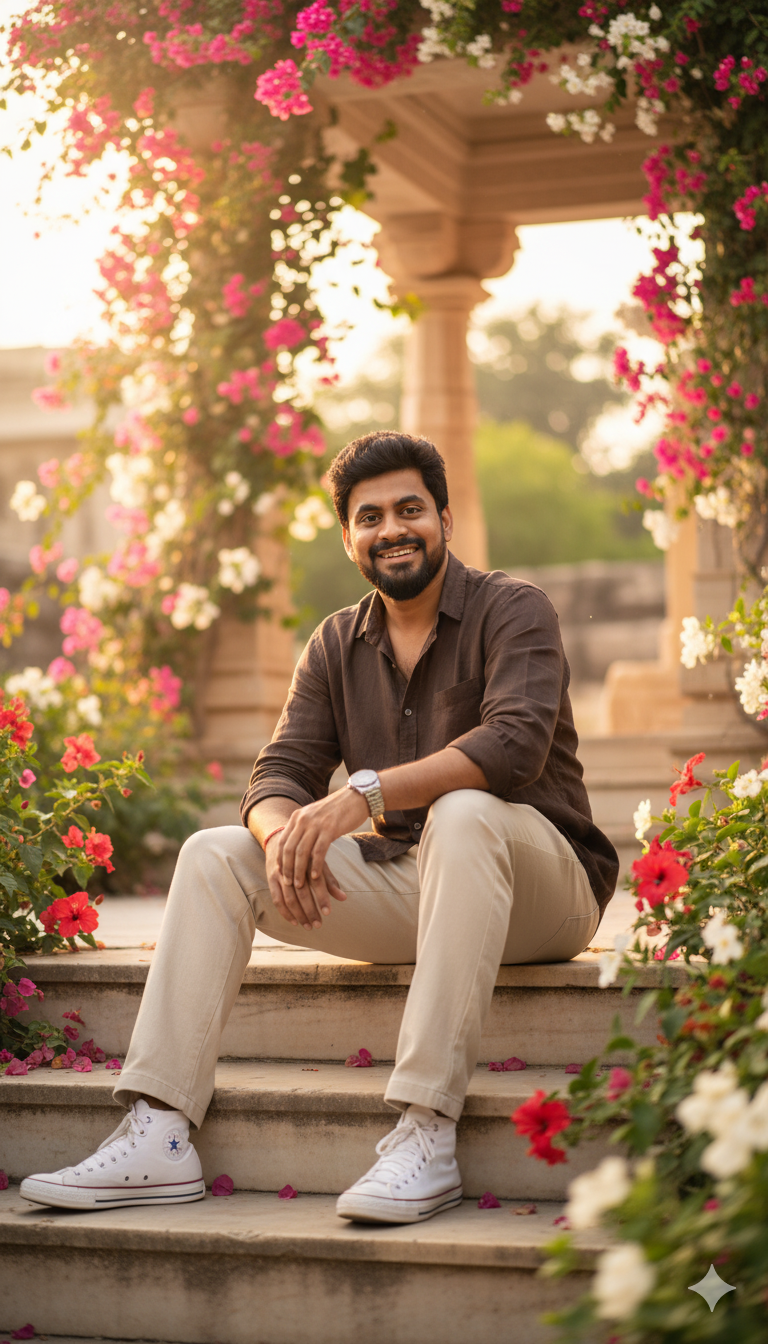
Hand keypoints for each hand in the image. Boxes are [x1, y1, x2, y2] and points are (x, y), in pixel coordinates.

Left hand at [270, 787, 367, 929]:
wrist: (356, 797)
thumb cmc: (337, 810)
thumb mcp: (315, 816)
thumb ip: (304, 828)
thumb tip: (297, 844)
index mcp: (297, 816)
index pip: (283, 841)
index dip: (280, 859)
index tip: (280, 873)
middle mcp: (303, 819)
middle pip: (289, 848)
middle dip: (287, 868)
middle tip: (287, 883)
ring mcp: (316, 824)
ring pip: (302, 852)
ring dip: (299, 871)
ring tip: (299, 885)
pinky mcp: (330, 829)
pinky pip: (318, 851)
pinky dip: (315, 866)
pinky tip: (315, 877)